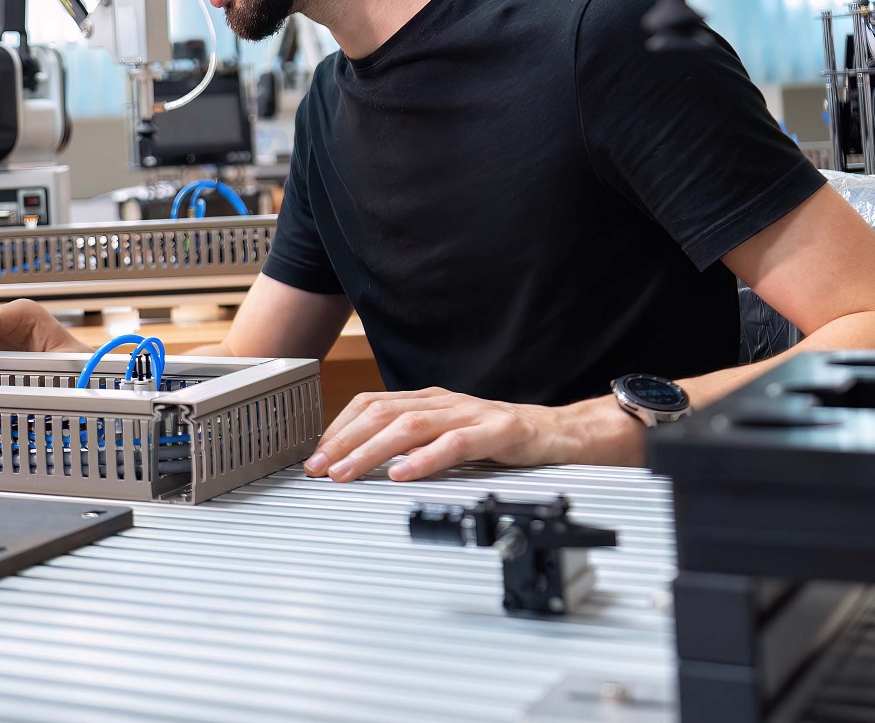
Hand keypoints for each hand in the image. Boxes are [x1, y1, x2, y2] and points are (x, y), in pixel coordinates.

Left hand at [303, 388, 642, 482]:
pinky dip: (424, 459)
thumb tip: (360, 462)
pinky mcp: (497, 431)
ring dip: (371, 451)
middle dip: (344, 441)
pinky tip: (403, 474)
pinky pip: (455, 444)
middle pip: (381, 412)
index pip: (370, 404)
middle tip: (319, 469)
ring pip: (409, 426)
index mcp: (427, 400)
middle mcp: (443, 401)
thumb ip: (411, 444)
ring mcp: (469, 413)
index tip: (315, 457)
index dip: (338, 429)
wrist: (560, 435)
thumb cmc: (500, 440)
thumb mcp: (446, 437)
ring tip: (347, 473)